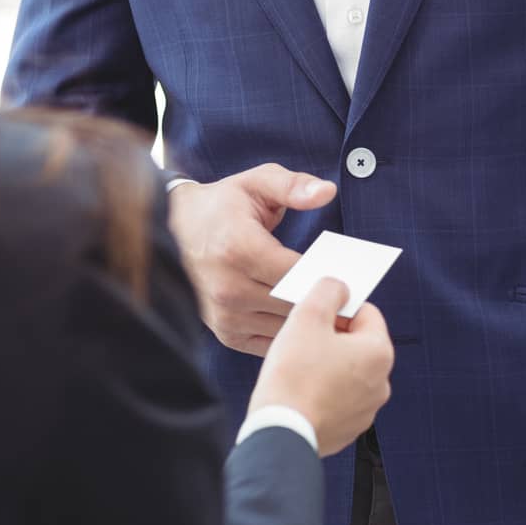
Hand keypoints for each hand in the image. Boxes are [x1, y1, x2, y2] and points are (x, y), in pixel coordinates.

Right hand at [168, 163, 336, 354]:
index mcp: (237, 248)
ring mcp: (224, 315)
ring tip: (338, 315)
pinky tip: (307, 324)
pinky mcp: (225, 332)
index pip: (295, 273)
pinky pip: (269, 342)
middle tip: (354, 301)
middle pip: (292, 305)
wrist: (170, 230)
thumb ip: (293, 186)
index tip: (351, 276)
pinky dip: (290, 334)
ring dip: (310, 324)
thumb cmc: (223, 205)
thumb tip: (327, 192)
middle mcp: (228, 287)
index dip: (325, 277)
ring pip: (284, 328)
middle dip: (324, 303)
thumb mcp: (256, 182)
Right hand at [248, 276, 394, 456]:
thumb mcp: (307, 315)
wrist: (279, 432)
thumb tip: (338, 287)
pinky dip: (323, 391)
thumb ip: (328, 291)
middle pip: (358, 343)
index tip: (315, 314)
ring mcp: (366, 410)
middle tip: (303, 339)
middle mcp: (381, 383)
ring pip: (347, 372)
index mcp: (379, 352)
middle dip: (332, 337)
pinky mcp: (348, 430)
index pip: (366, 313)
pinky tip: (300, 391)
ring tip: (298, 367)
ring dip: (327, 364)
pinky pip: (338, 399)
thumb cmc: (293, 373)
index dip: (338, 308)